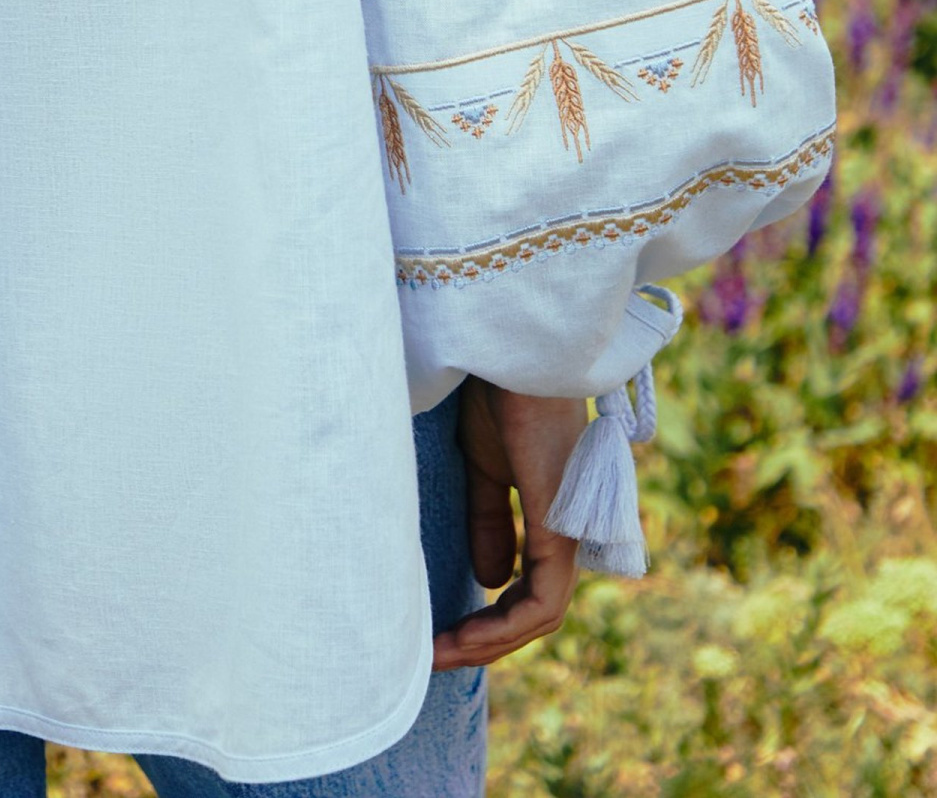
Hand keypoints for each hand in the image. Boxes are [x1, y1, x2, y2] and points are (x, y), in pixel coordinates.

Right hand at [429, 376, 589, 670]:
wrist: (511, 344)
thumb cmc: (498, 386)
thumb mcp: (485, 460)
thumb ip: (490, 515)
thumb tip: (488, 579)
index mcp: (553, 507)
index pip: (531, 582)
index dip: (491, 616)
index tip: (438, 629)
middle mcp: (568, 523)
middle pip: (536, 607)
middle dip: (484, 639)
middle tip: (431, 656)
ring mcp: (568, 524)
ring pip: (542, 613)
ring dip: (490, 642)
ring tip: (439, 653)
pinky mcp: (558, 522)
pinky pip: (544, 600)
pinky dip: (503, 626)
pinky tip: (464, 635)